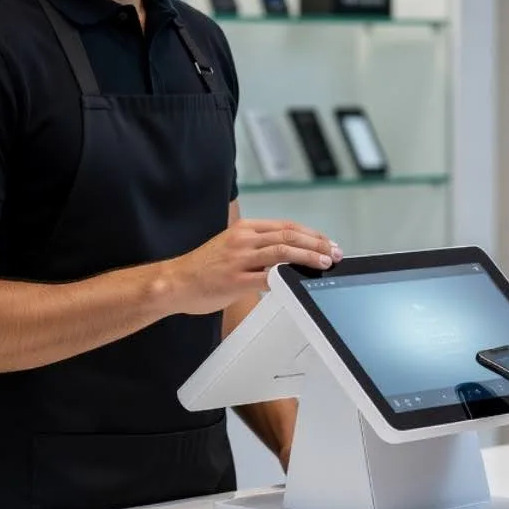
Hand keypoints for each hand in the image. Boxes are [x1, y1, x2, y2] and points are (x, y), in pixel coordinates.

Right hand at [164, 219, 340, 315]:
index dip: (311, 234)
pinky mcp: (235, 280)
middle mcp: (244, 239)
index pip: (287, 226)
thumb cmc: (203, 268)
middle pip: (289, 236)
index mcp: (245, 229)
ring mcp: (239, 259)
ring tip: (325, 263)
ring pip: (282, 252)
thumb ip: (258, 248)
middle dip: (317, 244)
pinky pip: (267, 278)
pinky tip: (299, 281)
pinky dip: (286, 278)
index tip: (328, 242)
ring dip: (309, 257)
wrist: (174, 282)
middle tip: (335, 252)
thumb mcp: (232, 247)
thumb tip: (288, 255)